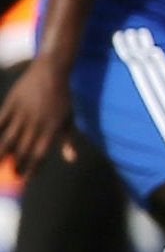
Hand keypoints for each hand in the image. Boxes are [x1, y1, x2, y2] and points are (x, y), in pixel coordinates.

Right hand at [0, 61, 73, 178]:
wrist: (51, 73)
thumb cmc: (62, 99)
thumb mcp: (69, 119)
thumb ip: (68, 140)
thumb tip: (71, 160)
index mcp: (51, 129)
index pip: (40, 155)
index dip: (32, 169)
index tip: (26, 179)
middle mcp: (36, 124)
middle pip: (23, 150)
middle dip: (16, 164)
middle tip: (11, 173)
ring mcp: (22, 114)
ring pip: (8, 139)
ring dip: (2, 154)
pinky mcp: (11, 104)